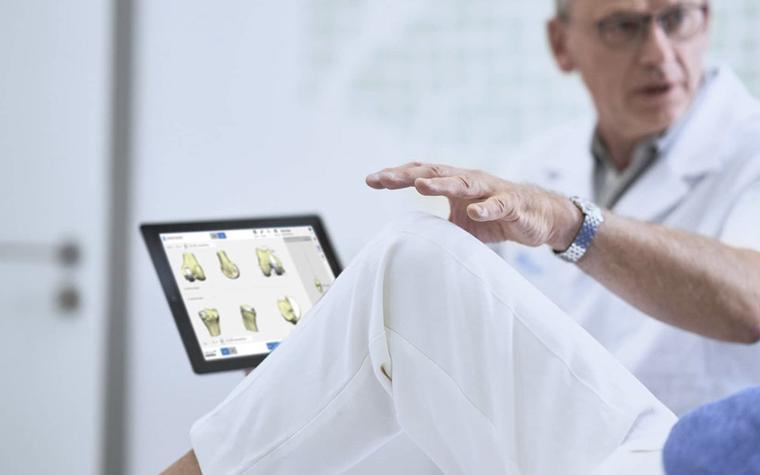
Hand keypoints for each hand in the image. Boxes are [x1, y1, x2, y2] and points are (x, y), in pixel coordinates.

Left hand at [366, 162, 582, 248]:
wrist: (537, 217)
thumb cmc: (494, 216)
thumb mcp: (459, 223)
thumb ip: (436, 226)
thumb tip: (406, 240)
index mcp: (453, 183)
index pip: (420, 174)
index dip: (396, 176)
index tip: (370, 180)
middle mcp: (468, 180)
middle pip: (434, 173)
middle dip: (407, 175)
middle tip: (383, 179)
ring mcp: (490, 190)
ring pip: (463, 183)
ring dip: (441, 184)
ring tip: (420, 186)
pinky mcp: (511, 204)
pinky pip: (498, 205)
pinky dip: (486, 209)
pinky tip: (473, 212)